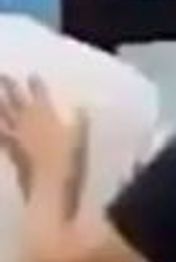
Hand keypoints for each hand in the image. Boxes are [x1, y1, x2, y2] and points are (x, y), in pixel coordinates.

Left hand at [0, 75, 83, 198]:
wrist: (49, 186)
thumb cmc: (69, 161)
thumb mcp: (80, 139)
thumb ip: (80, 121)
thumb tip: (82, 107)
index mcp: (47, 115)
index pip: (40, 94)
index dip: (36, 84)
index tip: (32, 75)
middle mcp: (28, 121)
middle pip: (16, 99)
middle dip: (10, 86)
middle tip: (3, 75)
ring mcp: (16, 134)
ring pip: (3, 114)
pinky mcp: (10, 149)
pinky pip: (0, 135)